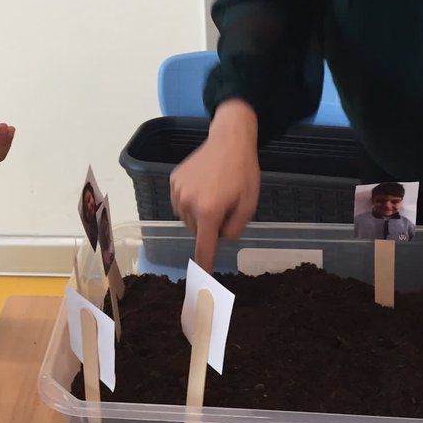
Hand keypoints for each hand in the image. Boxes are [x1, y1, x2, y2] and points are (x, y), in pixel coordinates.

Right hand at [170, 100, 260, 272]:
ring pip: (187, 217)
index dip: (203, 265)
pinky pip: (180, 202)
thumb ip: (234, 229)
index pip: (204, 247)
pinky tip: (204, 185)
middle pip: (197, 230)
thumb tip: (219, 238)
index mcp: (209, 211)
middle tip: (225, 205)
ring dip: (199, 213)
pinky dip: (190, 200)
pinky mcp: (174, 180)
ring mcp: (178, 191)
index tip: (198, 283)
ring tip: (214, 192)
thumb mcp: (248, 204)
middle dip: (209, 225)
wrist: (229, 140)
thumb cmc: (243, 173)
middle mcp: (188, 203)